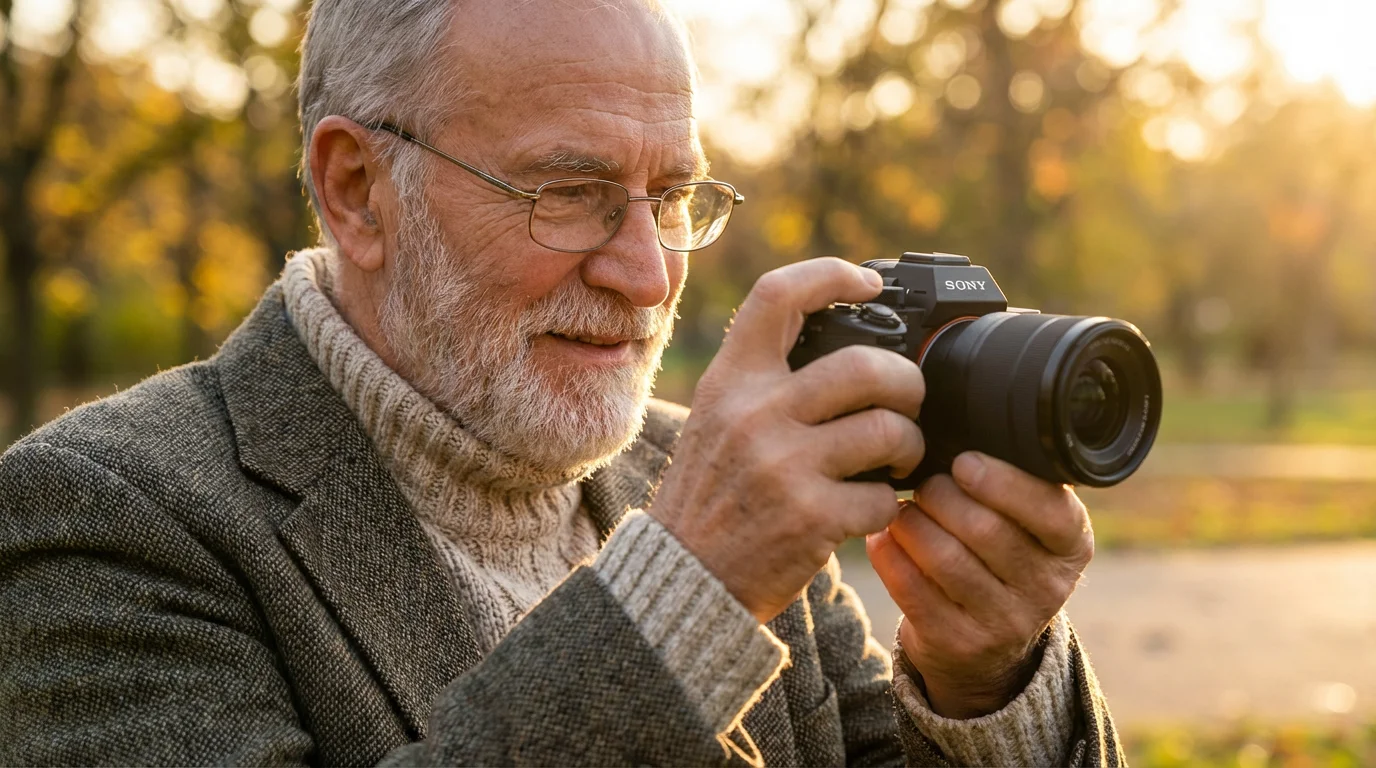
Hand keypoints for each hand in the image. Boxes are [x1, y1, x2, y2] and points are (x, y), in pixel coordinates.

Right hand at [649, 258, 926, 622]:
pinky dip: (888, 504)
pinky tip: (870, 506)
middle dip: (907, 382)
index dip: (831, 275)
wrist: (683, 578)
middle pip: (866, 365)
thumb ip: (763, 378)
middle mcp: (754, 414)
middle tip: (909, 400)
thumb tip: (841, 336)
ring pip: (888, 429)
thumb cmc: (711, 494)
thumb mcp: (716, 418)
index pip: (777, 296)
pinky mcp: (810, 518)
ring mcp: (783, 466)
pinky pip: (883, 497)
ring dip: (909, 445)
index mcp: (730, 381)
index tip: (867, 283)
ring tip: (899, 457)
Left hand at [866, 451, 1093, 718]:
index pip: (1049, 509)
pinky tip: (882, 537)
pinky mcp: (960, 644)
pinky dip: (890, 556)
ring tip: (902, 509)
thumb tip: (961, 427)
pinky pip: (914, 590)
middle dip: (942, 497)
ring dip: (912, 523)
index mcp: (1072, 545)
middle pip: (985, 528)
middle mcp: (1048, 588)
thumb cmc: (998, 556)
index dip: (1002, 481)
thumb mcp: (1026, 524)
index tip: (964, 461)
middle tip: (923, 484)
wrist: (983, 648)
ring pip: (945, 558)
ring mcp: (1006, 623)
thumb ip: (1011, 483)